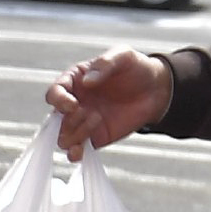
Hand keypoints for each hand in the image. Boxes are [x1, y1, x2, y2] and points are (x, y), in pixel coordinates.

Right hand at [49, 48, 174, 157]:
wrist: (156, 89)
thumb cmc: (136, 68)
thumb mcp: (123, 56)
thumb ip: (105, 63)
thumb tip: (86, 82)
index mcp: (75, 81)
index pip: (54, 93)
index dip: (58, 100)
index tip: (73, 104)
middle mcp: (74, 103)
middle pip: (54, 119)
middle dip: (68, 119)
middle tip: (87, 111)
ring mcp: (83, 123)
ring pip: (63, 137)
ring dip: (75, 133)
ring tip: (98, 119)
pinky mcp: (95, 138)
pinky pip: (77, 151)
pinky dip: (74, 154)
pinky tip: (80, 152)